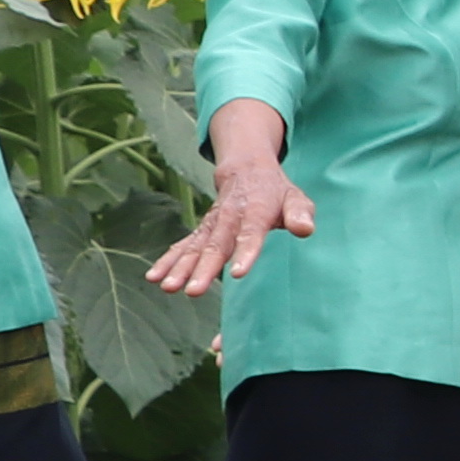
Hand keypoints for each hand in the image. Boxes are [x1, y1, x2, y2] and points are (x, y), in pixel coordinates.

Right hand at [145, 155, 318, 294]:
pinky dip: (168, 260)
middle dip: (204, 269)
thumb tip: (305, 230)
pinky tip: (154, 277)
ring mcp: (212, 224)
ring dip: (180, 267)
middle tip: (193, 291)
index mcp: (256, 211)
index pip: (250, 233)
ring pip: (195, 248)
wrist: (246, 169)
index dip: (245, 252)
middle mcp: (229, 218)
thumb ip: (300, 213)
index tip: (237, 273)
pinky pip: (183, 246)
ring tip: (168, 287)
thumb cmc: (277, 192)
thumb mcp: (296, 198)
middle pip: (216, 246)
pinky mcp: (202, 231)